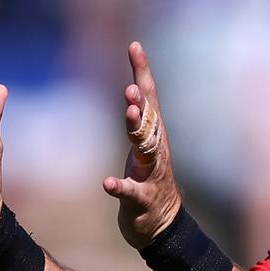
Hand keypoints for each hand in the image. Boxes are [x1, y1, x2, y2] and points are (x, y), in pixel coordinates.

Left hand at [103, 42, 182, 248]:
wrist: (162, 224)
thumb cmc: (150, 179)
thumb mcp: (144, 145)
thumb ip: (139, 117)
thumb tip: (134, 85)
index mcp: (154, 135)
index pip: (149, 98)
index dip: (142, 72)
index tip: (134, 46)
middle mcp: (157, 151)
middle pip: (150, 122)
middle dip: (141, 104)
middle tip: (131, 88)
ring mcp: (152, 175)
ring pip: (147, 151)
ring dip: (138, 132)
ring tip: (129, 114)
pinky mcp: (142, 199)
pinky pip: (132, 192)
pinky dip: (120, 187)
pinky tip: (107, 183)